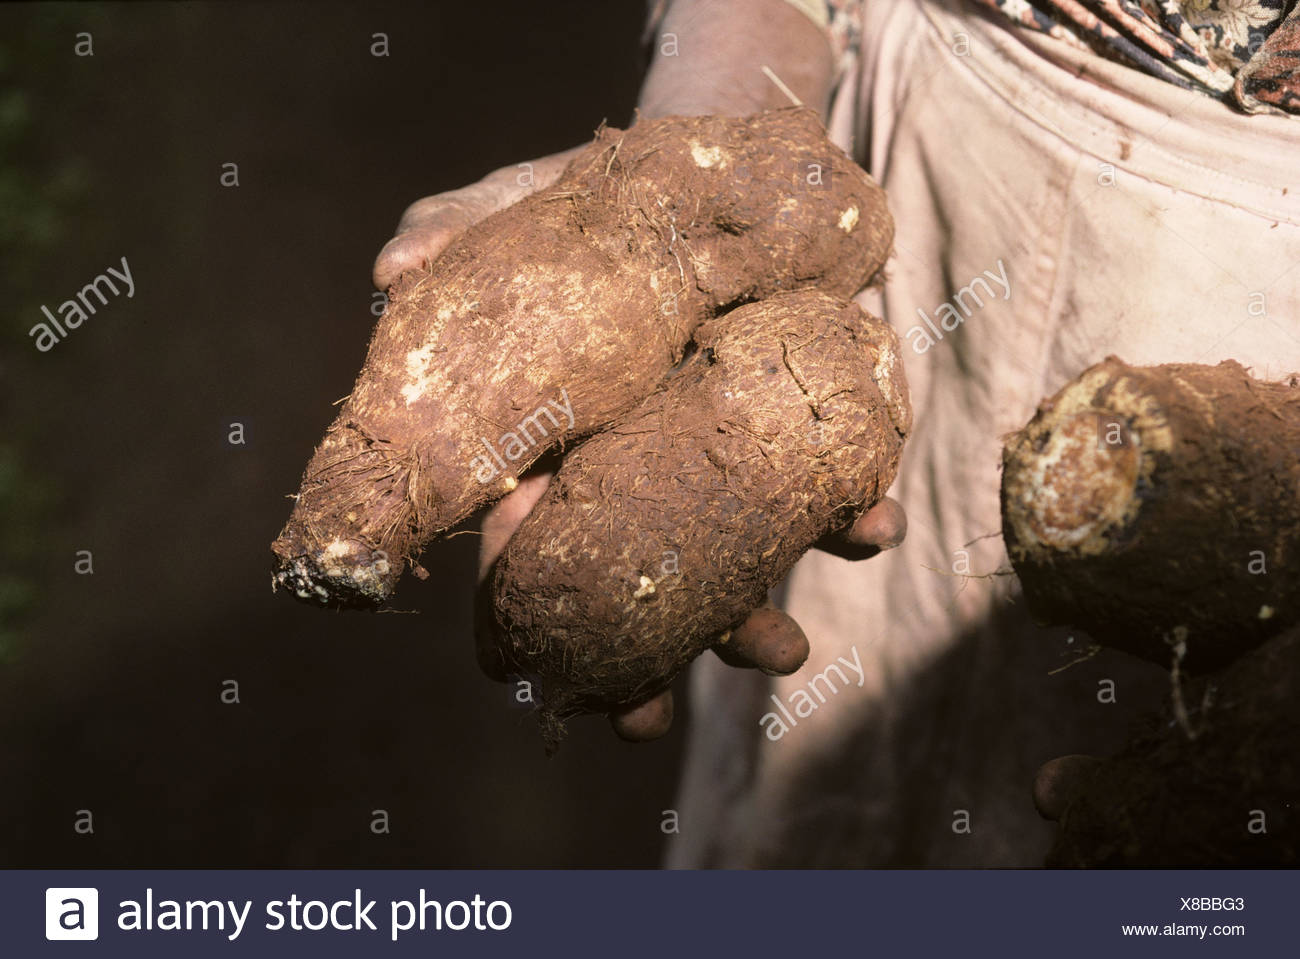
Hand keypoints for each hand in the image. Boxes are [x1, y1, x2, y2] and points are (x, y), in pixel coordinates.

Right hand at [375, 149, 906, 744]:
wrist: (726, 166)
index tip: (526, 683)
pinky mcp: (805, 426)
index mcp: (567, 448)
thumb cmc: (603, 208)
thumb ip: (460, 228)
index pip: (537, 550)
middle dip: (640, 662)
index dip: (530, 619)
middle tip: (638, 722)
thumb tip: (393, 264)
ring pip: (737, 566)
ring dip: (755, 622)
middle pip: (638, 589)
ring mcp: (729, 461)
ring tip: (779, 652)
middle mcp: (647, 474)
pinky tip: (870, 523)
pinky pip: (831, 487)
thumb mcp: (525, 207)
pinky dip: (855, 513)